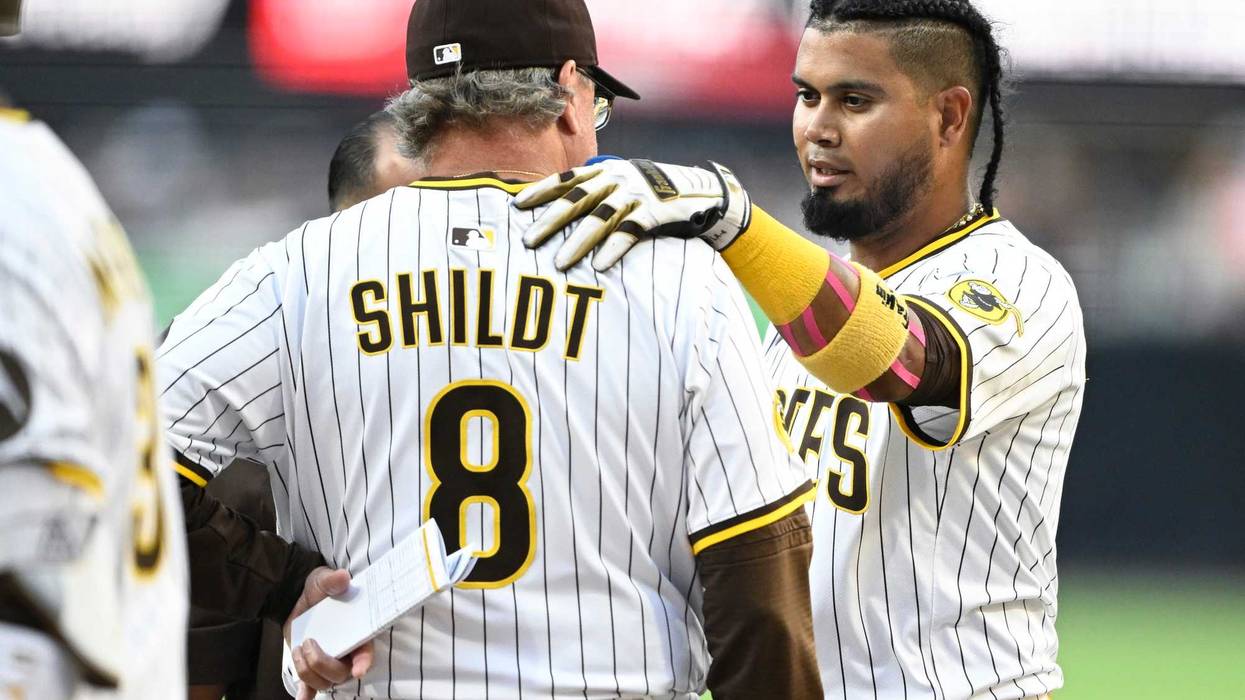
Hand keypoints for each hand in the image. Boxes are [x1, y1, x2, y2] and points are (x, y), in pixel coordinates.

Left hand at [283, 566, 373, 699]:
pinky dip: (306, 694)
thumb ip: (332, 581)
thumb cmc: (318, 590)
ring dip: (307, 671)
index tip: (359, 669)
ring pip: (323, 682)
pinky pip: (310, 688)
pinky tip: (301, 699)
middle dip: (322, 664)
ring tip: (298, 649)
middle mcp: (345, 652)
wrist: (297, 596)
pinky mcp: (311, 667)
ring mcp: (328, 661)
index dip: (364, 661)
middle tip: (308, 644)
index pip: (366, 652)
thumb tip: (342, 577)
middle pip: (340, 673)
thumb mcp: (322, 581)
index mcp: (356, 633)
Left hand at [515, 158, 751, 270]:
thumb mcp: (624, 184)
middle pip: (577, 200)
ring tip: (559, 263)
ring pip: (600, 218)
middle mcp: (618, 179)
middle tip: (528, 241)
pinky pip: (630, 232)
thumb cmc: (655, 194)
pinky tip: (599, 265)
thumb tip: (563, 207)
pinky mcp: (656, 212)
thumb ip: (598, 191)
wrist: (702, 192)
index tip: (517, 205)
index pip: (567, 179)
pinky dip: (614, 248)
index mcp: (607, 171)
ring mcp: (637, 195)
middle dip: (550, 221)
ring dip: (578, 241)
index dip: (541, 191)